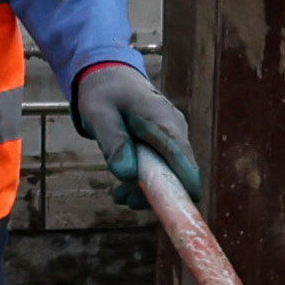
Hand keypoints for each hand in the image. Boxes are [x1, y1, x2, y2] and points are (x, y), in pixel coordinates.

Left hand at [76, 62, 204, 204]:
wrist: (109, 75)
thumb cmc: (104, 93)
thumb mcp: (100, 115)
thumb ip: (114, 142)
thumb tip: (127, 174)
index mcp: (163, 121)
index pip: (183, 158)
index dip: (184, 186)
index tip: (178, 210)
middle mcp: (175, 131)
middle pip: (177, 172)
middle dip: (154, 192)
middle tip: (123, 199)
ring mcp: (172, 138)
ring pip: (168, 174)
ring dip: (145, 190)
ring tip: (117, 196)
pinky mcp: (164, 145)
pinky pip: (160, 169)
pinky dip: (143, 181)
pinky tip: (122, 189)